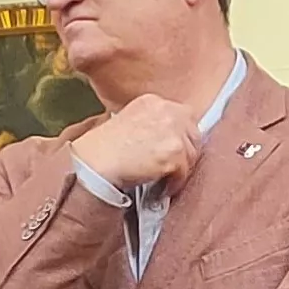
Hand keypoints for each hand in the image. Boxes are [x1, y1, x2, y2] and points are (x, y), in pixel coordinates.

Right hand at [72, 96, 202, 191]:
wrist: (94, 163)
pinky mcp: (174, 152)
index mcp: (153, 101)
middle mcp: (166, 111)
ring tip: (166, 178)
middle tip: (175, 167)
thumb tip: (168, 138)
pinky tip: (163, 186)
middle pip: (193, 133)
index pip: (184, 116)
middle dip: (186, 152)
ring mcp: (172, 131)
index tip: (177, 149)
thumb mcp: (129, 121)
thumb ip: (152, 124)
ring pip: (192, 154)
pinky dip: (175, 183)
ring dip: (181, 169)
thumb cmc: (104, 148)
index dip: (181, 135)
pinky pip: (185, 172)